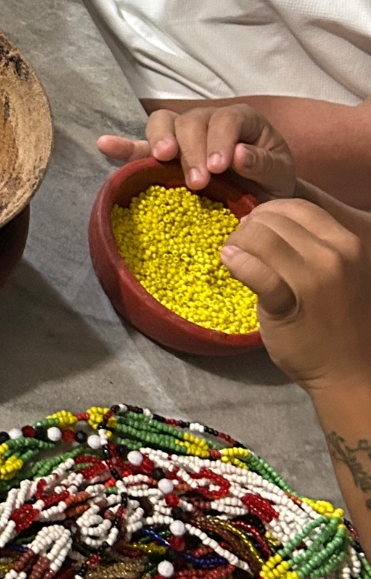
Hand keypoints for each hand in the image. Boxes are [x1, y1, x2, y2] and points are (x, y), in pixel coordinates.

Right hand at [97, 103, 296, 198]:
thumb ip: (264, 164)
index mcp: (241, 120)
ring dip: (160, 141)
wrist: (261, 202)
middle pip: (191, 122)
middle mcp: (208, 120)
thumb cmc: (272, 185)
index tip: (220, 167)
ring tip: (163, 159)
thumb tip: (239, 155)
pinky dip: (123, 146)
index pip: (226, 120)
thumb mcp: (280, 174)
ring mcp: (182, 136)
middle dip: (192, 150)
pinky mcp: (163, 155)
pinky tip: (105, 145)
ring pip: (163, 123)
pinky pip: (139, 146)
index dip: (220, 141)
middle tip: (198, 182)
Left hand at [220, 196, 370, 394]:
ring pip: (259, 237)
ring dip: (237, 242)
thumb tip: (266, 218)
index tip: (255, 228)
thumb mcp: (338, 271)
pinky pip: (253, 270)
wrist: (349, 372)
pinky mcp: (288, 304)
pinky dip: (236, 262)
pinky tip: (229, 264)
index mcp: (347, 243)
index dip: (267, 213)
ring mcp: (313, 280)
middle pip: (274, 219)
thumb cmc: (339, 319)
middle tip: (239, 244)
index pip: (296, 207)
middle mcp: (334, 256)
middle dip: (248, 226)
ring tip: (232, 256)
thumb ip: (312, 244)